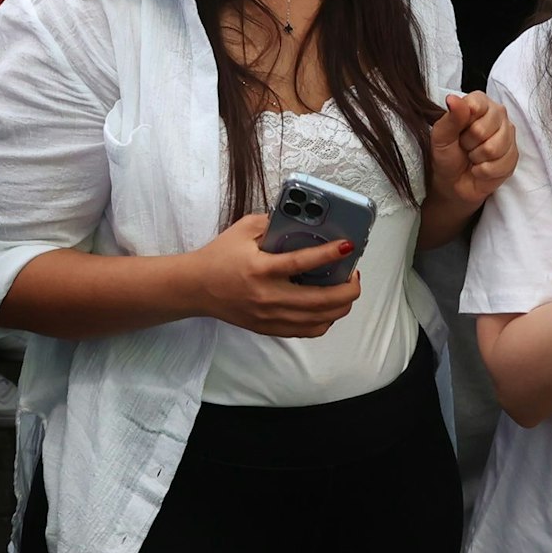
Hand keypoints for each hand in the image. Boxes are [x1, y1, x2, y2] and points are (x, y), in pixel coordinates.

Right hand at [188, 214, 361, 337]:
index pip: (301, 264)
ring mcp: (270, 316)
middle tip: (355, 274)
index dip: (328, 255)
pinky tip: (329, 307)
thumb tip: (304, 221)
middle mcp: (268, 297)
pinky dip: (325, 320)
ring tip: (346, 289)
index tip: (348, 246)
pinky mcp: (270, 328)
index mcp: (261, 269)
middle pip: (321, 301)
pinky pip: (308, 331)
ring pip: (319, 320)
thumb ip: (273, 222)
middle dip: (348, 289)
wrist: (196, 288)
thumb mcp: (243, 229)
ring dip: (341, 306)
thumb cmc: (220, 256)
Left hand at [428, 92, 516, 208]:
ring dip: (477, 158)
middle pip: (482, 130)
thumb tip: (452, 99)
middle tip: (464, 146)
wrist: (452, 181)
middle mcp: (498, 114)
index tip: (458, 131)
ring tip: (472, 156)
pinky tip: (480, 168)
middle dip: (469, 143)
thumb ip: (451, 117)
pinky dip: (484, 171)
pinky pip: (501, 165)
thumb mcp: (441, 135)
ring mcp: (509, 135)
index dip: (464, 122)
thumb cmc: (446, 153)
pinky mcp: (513, 156)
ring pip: (493, 149)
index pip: (476, 105)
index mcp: (480, 102)